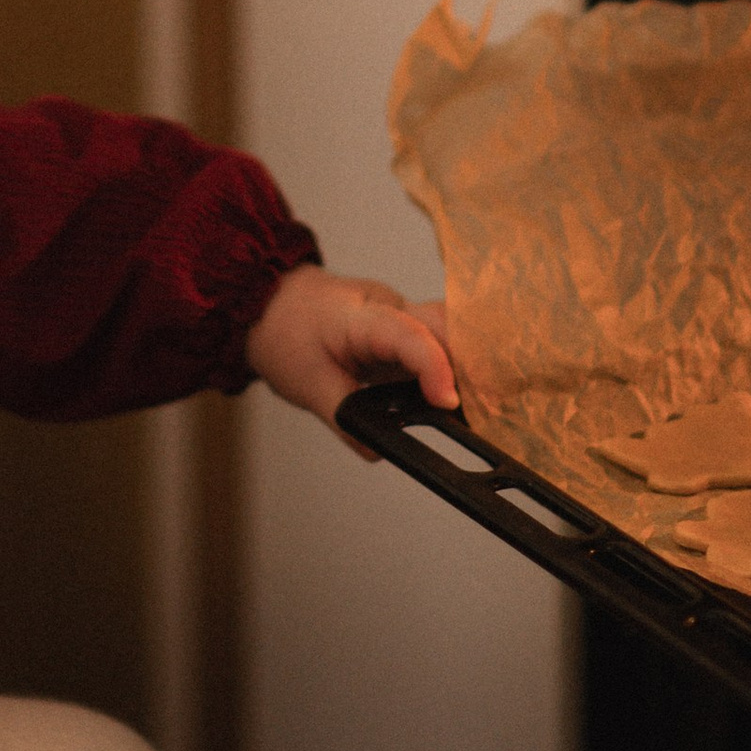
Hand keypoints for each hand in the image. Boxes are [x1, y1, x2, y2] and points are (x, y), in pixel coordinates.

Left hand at [246, 265, 461, 459]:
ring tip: (477, 411)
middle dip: (469, 366)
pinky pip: (437, 343)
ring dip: (465, 368)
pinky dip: (451, 369)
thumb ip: (344, 418)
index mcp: (360, 316)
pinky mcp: (404, 325)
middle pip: (443, 327)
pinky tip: (457, 401)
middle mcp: (390, 306)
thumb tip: (378, 450)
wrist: (267, 301)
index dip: (434, 368)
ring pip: (448, 332)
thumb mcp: (305, 384)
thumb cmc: (283, 333)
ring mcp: (400, 313)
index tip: (449, 403)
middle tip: (483, 412)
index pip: (407, 334)